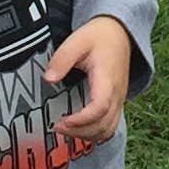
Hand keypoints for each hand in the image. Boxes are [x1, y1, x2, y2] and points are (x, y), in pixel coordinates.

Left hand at [46, 15, 132, 148]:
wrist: (119, 33)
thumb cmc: (99, 37)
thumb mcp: (77, 41)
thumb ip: (62, 59)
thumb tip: (49, 79)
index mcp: (108, 79)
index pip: (99, 108)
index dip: (81, 120)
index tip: (62, 121)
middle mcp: (117, 94)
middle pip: (104, 125)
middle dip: (80, 132)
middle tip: (57, 127)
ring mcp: (119, 101)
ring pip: (108, 130)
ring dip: (87, 135)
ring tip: (66, 129)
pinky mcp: (116, 103)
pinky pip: (109, 126)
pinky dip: (94, 132)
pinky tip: (77, 128)